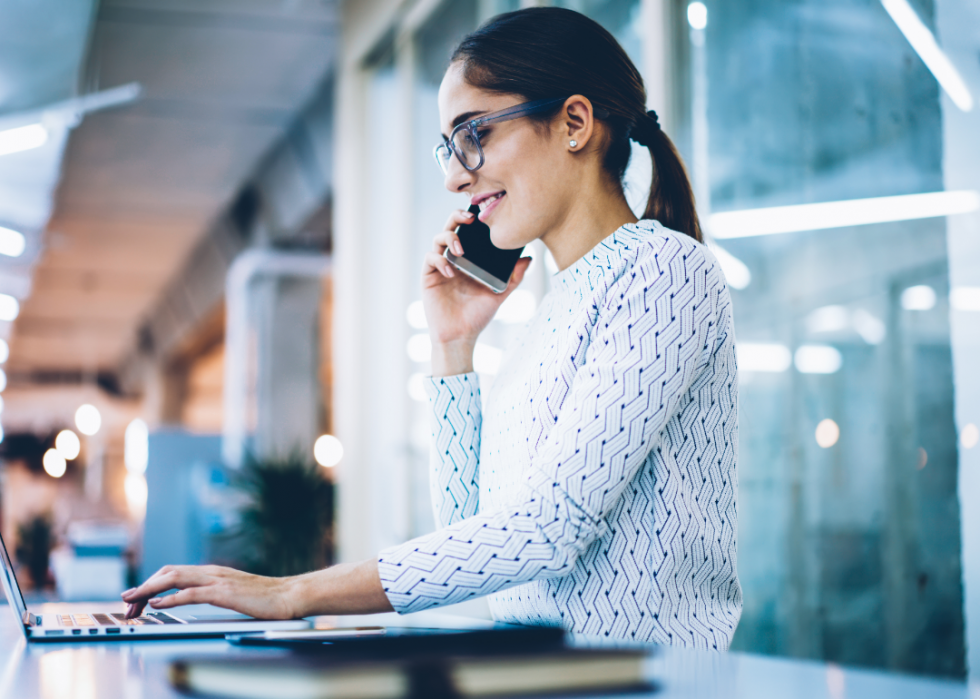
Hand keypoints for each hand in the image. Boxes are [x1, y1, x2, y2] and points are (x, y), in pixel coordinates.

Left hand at [121, 565, 295, 619]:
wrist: (291, 595)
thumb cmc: (267, 598)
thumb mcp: (235, 593)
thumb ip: (215, 592)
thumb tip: (195, 599)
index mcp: (212, 572)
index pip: (173, 572)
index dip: (151, 584)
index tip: (136, 600)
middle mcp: (211, 571)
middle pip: (167, 571)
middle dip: (142, 587)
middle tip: (126, 603)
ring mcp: (217, 580)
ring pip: (174, 578)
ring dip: (148, 590)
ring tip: (131, 602)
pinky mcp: (224, 592)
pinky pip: (191, 593)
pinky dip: (170, 597)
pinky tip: (157, 604)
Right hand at [423, 210, 531, 372]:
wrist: (460, 336)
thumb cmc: (478, 315)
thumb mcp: (500, 294)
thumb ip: (514, 277)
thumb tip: (528, 258)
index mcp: (469, 259)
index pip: (469, 231)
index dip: (472, 219)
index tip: (483, 214)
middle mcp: (454, 259)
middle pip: (451, 227)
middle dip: (457, 217)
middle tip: (469, 219)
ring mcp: (440, 266)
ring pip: (438, 239)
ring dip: (449, 238)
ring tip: (460, 250)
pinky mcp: (428, 276)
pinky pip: (430, 258)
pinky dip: (440, 260)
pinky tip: (451, 271)